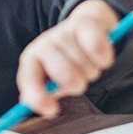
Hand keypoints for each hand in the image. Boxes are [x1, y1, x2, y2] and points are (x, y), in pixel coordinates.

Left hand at [16, 0, 117, 115]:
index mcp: (31, 60)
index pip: (29, 79)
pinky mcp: (84, 23)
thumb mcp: (50, 79)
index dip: (38, 97)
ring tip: (88, 63)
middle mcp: (44, 44)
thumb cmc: (65, 60)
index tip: (52, 111)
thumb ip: (43, 95)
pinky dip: (103, 58)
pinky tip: (101, 56)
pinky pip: (97, 48)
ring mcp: (63, 32)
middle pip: (65, 76)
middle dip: (78, 84)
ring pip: (86, 66)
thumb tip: (45, 109)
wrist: (84, 26)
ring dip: (92, 71)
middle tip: (79, 80)